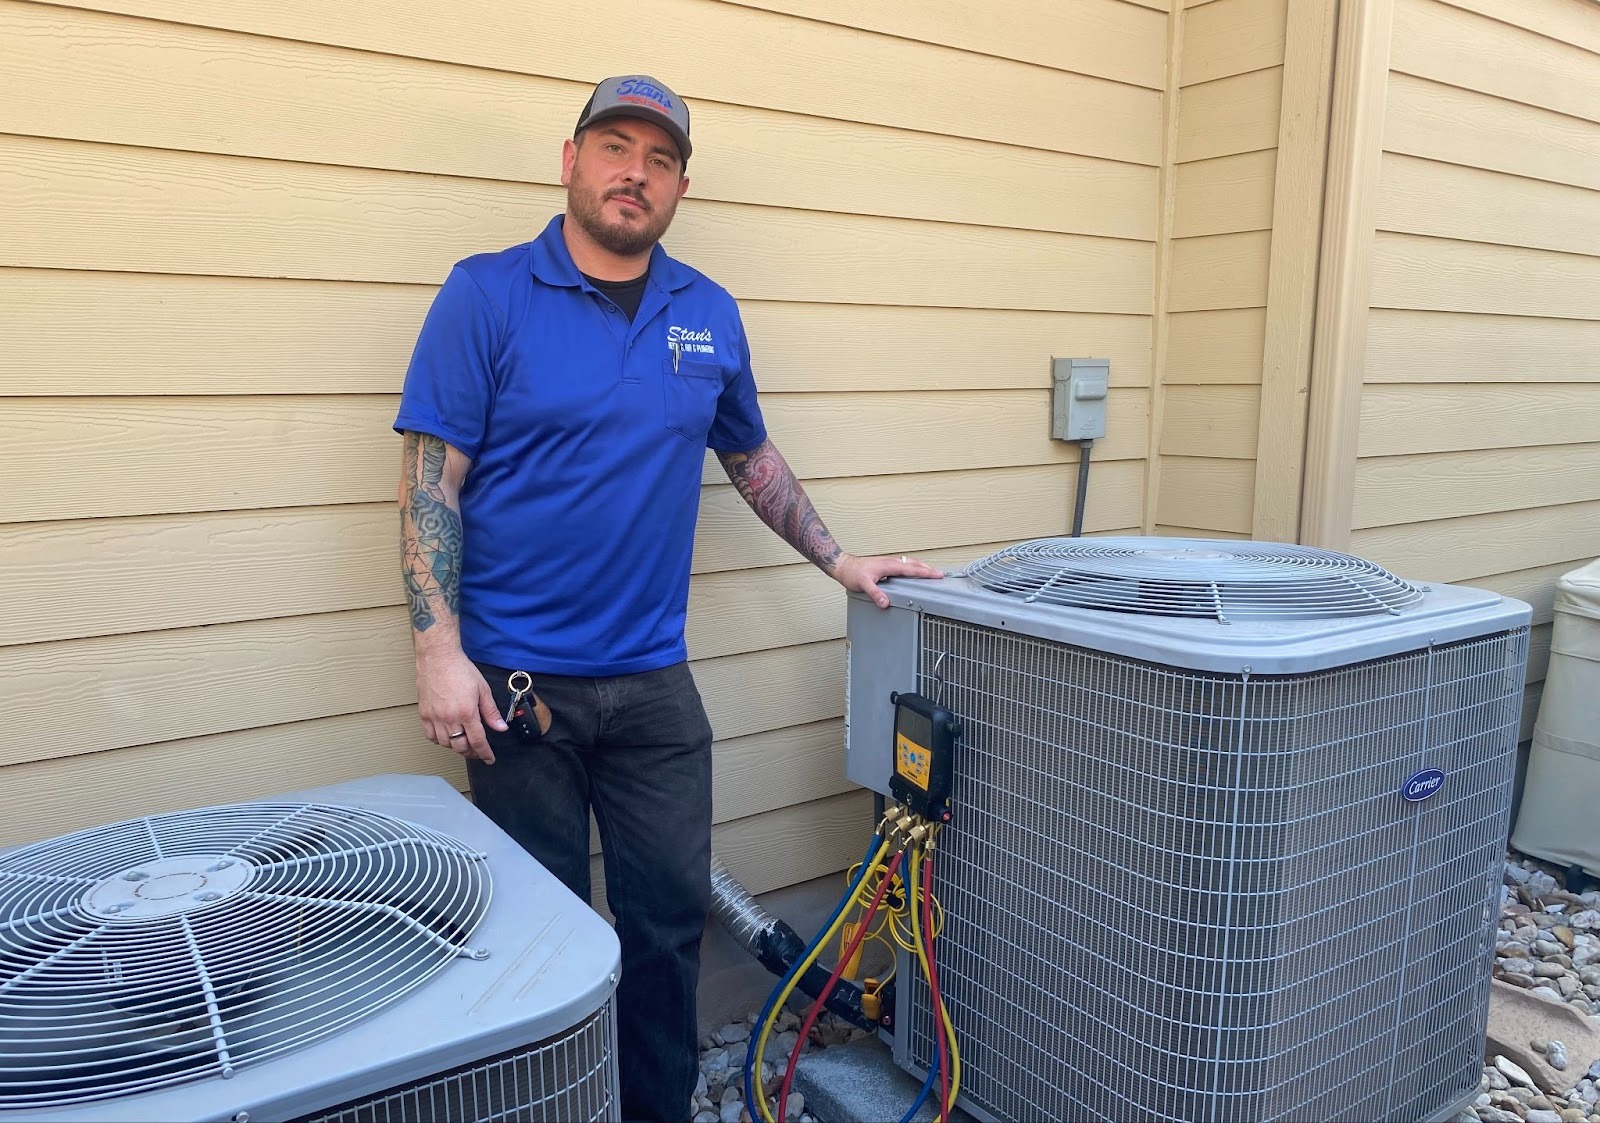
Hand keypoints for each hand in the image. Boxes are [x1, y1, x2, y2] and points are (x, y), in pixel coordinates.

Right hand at [415, 648, 506, 763]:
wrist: (438, 658)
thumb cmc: (461, 670)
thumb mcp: (483, 690)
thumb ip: (491, 712)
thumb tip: (500, 728)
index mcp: (467, 713)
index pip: (478, 741)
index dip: (485, 753)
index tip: (489, 759)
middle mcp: (449, 718)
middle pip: (460, 747)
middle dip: (471, 753)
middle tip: (478, 751)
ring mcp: (435, 717)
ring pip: (445, 744)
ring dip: (456, 747)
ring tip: (464, 743)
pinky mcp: (424, 714)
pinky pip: (430, 736)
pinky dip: (439, 740)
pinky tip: (446, 736)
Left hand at [831, 552, 943, 608]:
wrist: (843, 566)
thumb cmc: (852, 573)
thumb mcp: (863, 584)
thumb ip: (875, 593)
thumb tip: (885, 603)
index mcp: (889, 565)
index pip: (912, 569)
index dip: (926, 573)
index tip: (937, 575)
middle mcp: (891, 562)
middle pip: (914, 564)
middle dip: (927, 569)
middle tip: (939, 574)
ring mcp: (888, 563)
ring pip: (909, 564)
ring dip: (920, 567)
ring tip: (930, 573)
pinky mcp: (885, 566)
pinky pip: (903, 566)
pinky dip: (912, 568)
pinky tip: (912, 573)